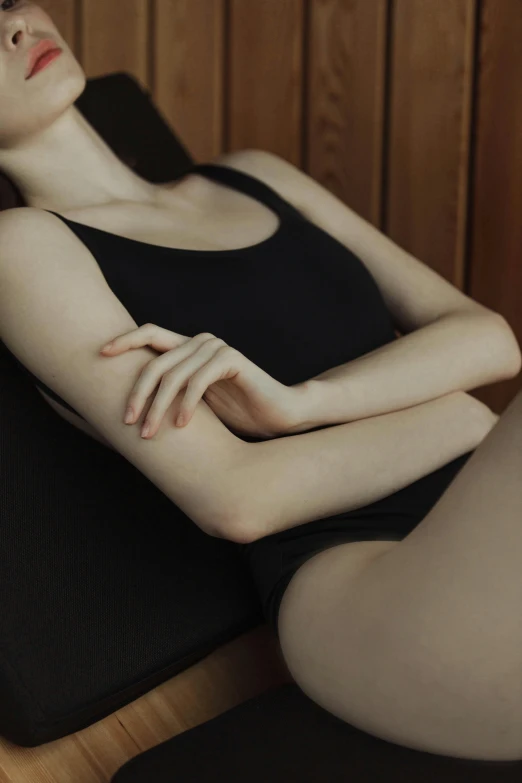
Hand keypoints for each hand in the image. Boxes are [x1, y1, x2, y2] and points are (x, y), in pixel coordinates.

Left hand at [100, 324, 303, 439]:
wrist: (277, 415)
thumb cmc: (236, 413)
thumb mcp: (194, 404)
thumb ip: (170, 394)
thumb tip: (129, 405)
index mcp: (189, 347)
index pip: (150, 334)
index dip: (124, 341)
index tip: (101, 354)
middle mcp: (200, 342)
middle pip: (156, 360)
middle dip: (137, 393)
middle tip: (128, 422)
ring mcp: (217, 348)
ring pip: (174, 374)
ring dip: (158, 406)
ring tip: (150, 432)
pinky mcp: (232, 360)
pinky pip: (199, 380)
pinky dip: (186, 404)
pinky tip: (181, 425)